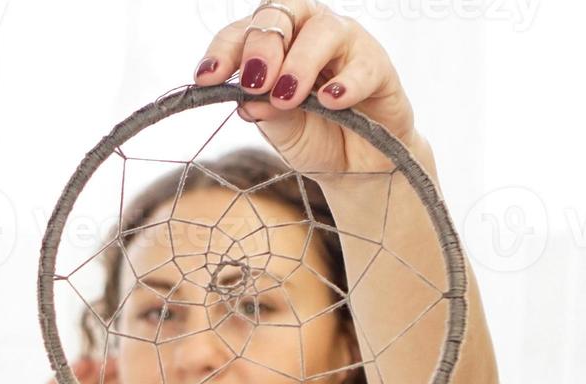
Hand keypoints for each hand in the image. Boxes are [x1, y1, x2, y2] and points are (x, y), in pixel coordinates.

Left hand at [193, 1, 433, 182]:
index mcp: (276, 43)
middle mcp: (308, 32)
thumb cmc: (315, 136)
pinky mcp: (378, 66)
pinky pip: (363, 65)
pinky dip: (346, 83)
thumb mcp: (281, 128)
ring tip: (288, 96)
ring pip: (323, 30)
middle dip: (262, 47)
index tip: (207, 78)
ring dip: (300, 63)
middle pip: (281, 14)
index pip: (244, 31)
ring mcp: (346, 44)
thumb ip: (265, 110)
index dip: (224, 50)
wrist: (357, 166)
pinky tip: (332, 100)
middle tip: (255, 82)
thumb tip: (247, 100)